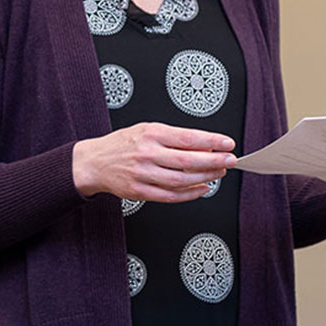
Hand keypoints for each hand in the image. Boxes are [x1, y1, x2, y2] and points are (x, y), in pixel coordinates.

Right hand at [72, 122, 236, 202]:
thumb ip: (174, 137)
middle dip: (214, 161)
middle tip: (230, 160)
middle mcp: (147, 153)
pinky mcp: (140, 191)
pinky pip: (170, 196)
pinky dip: (190, 194)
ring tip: (219, 173)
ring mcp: (143, 174)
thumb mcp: (147, 129)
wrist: (94, 162)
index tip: (227, 143)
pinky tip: (202, 188)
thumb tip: (204, 143)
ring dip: (205, 177)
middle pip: (187, 160)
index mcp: (150, 133)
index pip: (187, 137)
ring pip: (181, 180)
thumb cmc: (123, 143)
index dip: (211, 141)